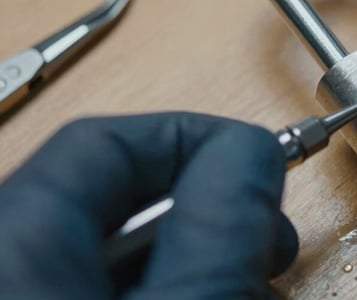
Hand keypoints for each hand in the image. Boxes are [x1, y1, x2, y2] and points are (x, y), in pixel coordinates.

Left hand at [0, 113, 297, 298]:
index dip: (196, 137)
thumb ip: (216, 230)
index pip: (104, 142)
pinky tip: (210, 298)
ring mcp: (30, 298)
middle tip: (266, 246)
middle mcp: (9, 270)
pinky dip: (173, 290)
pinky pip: (116, 293)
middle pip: (116, 201)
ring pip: (123, 257)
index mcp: (12, 246)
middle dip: (211, 210)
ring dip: (203, 257)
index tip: (262, 161)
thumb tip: (249, 150)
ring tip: (247, 288)